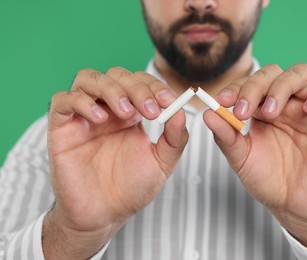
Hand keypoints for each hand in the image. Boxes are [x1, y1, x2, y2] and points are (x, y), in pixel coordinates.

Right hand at [44, 67, 187, 258]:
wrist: (104, 214)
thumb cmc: (131, 188)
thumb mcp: (161, 163)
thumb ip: (174, 138)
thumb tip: (182, 112)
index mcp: (130, 114)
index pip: (139, 82)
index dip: (154, 86)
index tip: (168, 101)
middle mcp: (106, 110)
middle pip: (116, 75)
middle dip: (137, 88)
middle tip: (150, 110)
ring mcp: (83, 117)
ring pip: (88, 78)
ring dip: (111, 89)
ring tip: (126, 112)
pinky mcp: (61, 128)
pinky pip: (62, 100)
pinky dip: (81, 101)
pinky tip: (99, 119)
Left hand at [203, 63, 306, 254]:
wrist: (295, 205)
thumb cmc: (268, 180)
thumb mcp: (241, 158)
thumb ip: (226, 136)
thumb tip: (207, 113)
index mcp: (261, 109)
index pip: (249, 83)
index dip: (235, 87)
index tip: (221, 101)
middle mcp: (285, 103)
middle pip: (272, 73)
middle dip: (254, 87)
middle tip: (243, 111)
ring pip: (300, 73)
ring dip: (282, 86)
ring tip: (271, 113)